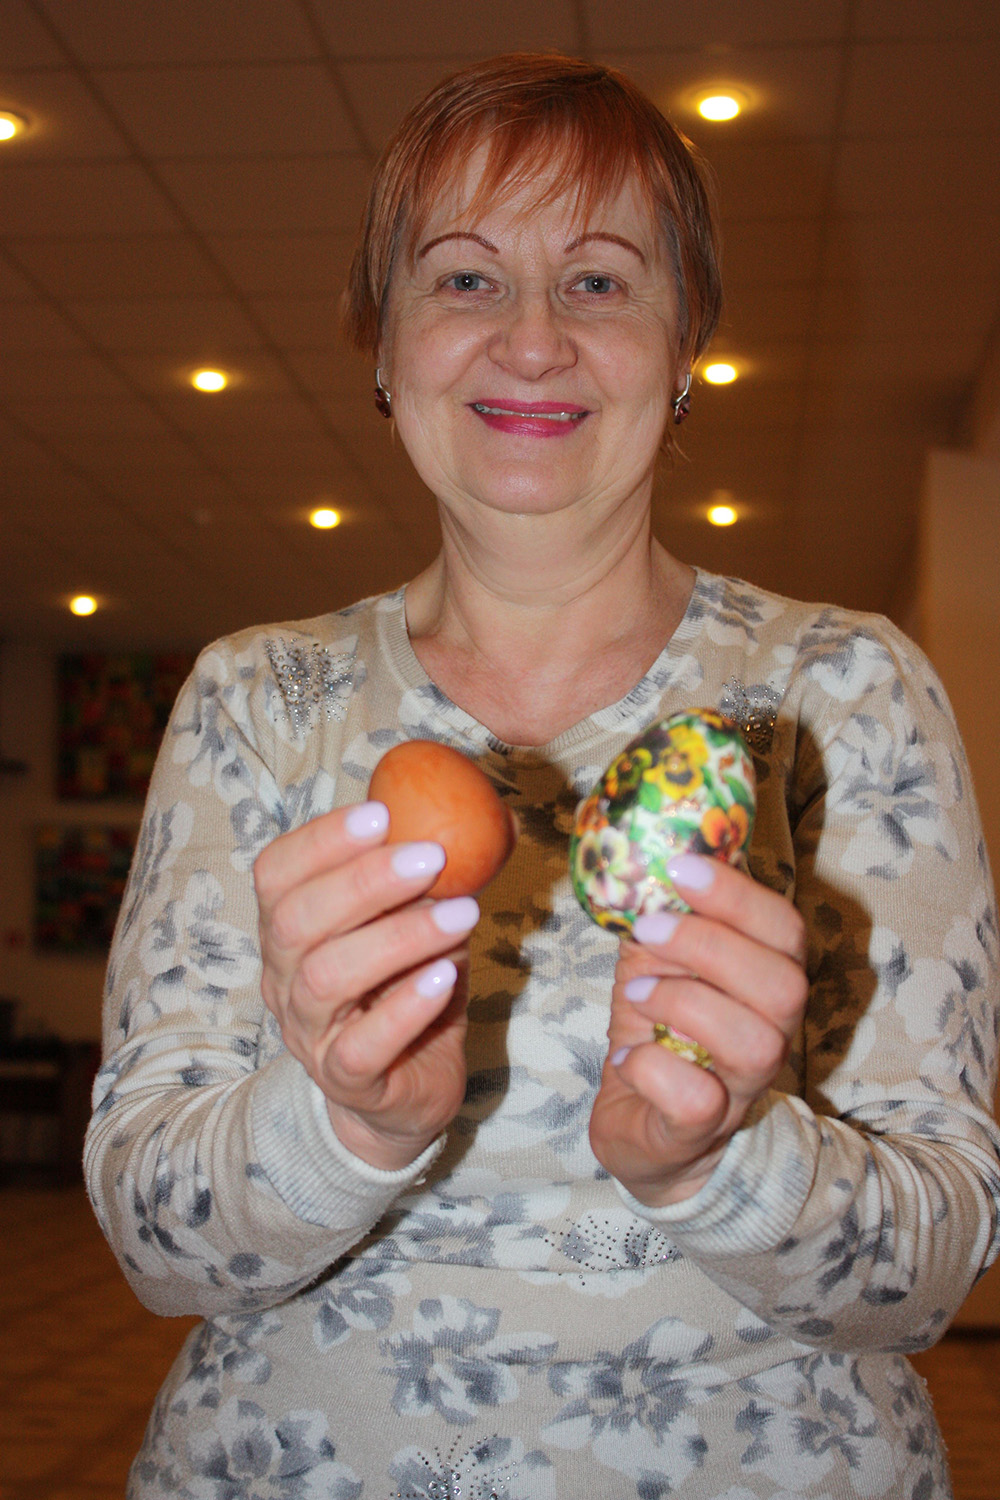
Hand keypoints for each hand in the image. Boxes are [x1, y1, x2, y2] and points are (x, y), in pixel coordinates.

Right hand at [253, 801, 479, 1171]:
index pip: (276, 874)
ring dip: (398, 937)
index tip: (380, 813)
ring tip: (461, 914)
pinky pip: (361, 1047)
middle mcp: (284, 978)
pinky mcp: (347, 1082)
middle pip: (295, 921)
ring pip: (327, 978)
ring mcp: (309, 1034)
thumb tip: (475, 816)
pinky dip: (404, 1008)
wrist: (405, 1092)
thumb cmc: (407, 991)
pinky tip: (445, 977)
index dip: (320, 840)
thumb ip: (425, 881)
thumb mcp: (414, 927)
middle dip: (364, 881)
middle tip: (431, 856)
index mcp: (289, 930)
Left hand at [589, 852, 807, 1207]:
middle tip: (648, 927)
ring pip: (754, 1043)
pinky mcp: (699, 1131)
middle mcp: (770, 1034)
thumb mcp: (655, 964)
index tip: (680, 864)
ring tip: (634, 995)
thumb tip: (640, 851)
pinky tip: (627, 1058)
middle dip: (710, 944)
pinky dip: (655, 1070)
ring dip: (683, 1003)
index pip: (784, 928)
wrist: (646, 1132)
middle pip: (784, 984)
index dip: (737, 894)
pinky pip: (699, 1102)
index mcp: (763, 981)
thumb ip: (659, 915)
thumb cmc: (657, 1034)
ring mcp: (741, 1088)